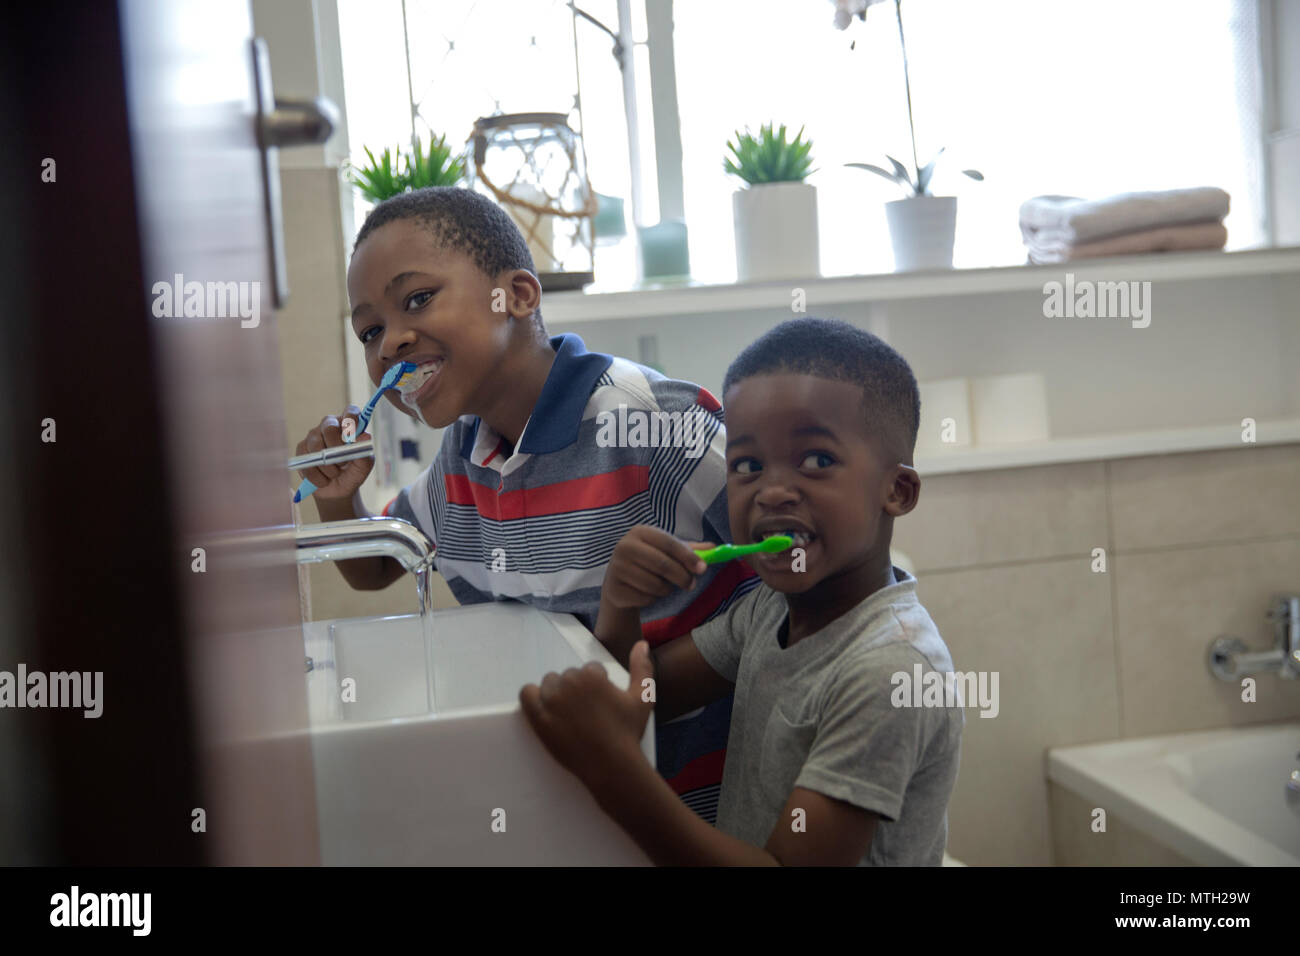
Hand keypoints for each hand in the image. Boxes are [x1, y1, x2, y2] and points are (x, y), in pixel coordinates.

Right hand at [293, 405, 372, 499]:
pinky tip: (324, 480)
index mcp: (349, 425)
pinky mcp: (302, 449)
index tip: (352, 435)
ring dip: (327, 466)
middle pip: (329, 426)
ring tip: (335, 474)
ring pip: (316, 446)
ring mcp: (314, 436)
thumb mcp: (363, 466)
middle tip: (343, 463)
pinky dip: (317, 475)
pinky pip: (306, 460)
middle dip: (336, 447)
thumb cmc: (353, 472)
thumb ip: (364, 451)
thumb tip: (364, 436)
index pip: (350, 411)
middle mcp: (330, 425)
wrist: (338, 490)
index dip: (351, 420)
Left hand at [520, 641, 656, 794]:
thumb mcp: (643, 699)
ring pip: (548, 683)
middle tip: (585, 714)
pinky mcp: (539, 718)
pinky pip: (527, 694)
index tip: (600, 705)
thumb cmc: (628, 733)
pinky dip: (532, 697)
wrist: (611, 766)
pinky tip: (544, 709)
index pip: (588, 669)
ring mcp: (552, 701)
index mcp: (592, 675)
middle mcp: (570, 683)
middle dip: (576, 690)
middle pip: (567, 676)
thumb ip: (642, 668)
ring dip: (556, 694)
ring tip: (568, 715)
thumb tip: (642, 643)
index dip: (596, 686)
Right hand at [602, 525, 711, 610]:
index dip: (688, 556)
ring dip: (667, 589)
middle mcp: (625, 546)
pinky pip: (645, 598)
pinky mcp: (615, 589)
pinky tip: (647, 593)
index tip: (703, 569)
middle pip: (663, 564)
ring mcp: (617, 568)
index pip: (669, 543)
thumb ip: (690, 549)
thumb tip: (714, 547)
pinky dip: (653, 599)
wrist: (618, 582)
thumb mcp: (667, 552)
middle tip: (691, 585)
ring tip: (664, 586)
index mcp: (640, 532)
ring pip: (655, 584)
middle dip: (682, 577)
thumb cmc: (648, 563)